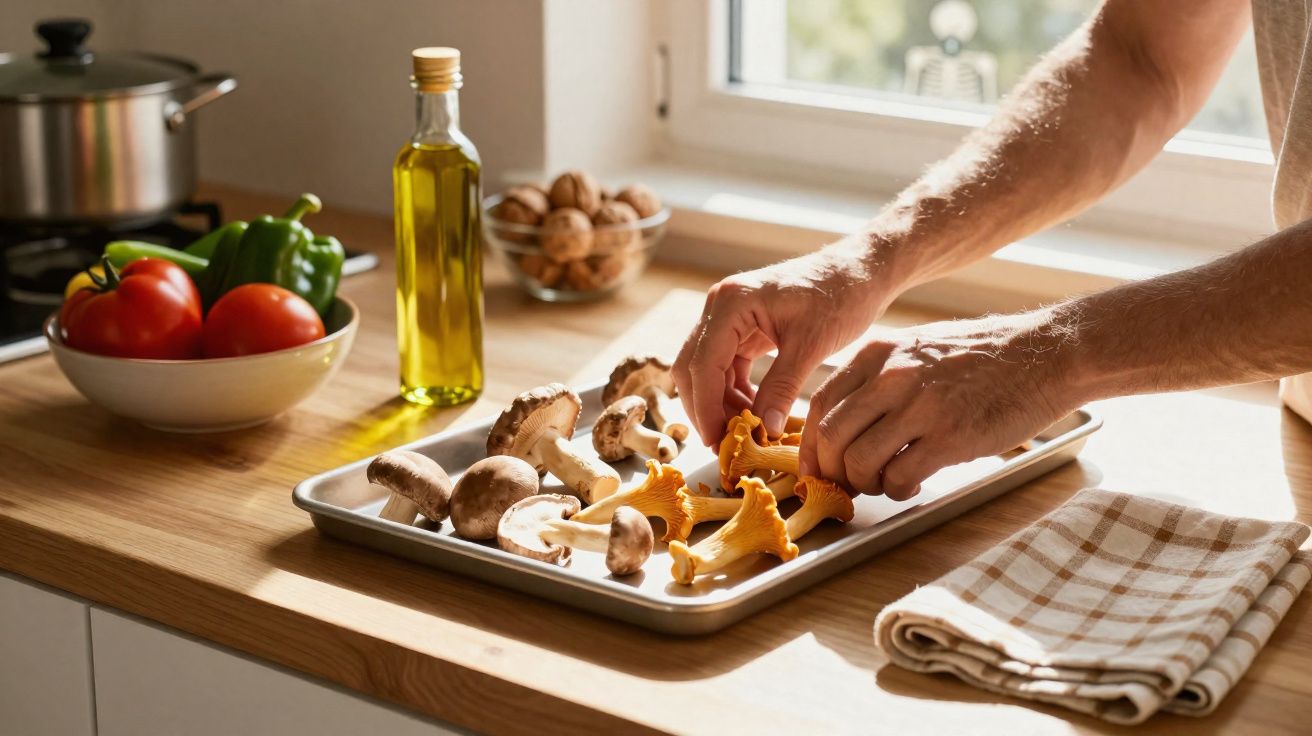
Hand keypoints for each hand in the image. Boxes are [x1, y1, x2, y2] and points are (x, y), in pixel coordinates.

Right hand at [673, 239, 893, 444]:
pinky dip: (734, 392)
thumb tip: (766, 430)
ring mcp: (728, 317)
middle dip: (705, 408)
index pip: (702, 365)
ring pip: (706, 370)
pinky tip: (755, 413)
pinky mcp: (742, 328)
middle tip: (726, 445)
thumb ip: (783, 388)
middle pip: (692, 367)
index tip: (718, 441)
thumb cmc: (840, 295)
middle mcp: (720, 307)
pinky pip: (726, 367)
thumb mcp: (812, 345)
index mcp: (731, 303)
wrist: (859, 271)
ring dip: (720, 403)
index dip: (705, 408)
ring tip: (744, 433)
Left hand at [799, 310, 1077, 499]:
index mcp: (877, 353)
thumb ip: (877, 378)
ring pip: (859, 461)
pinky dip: (896, 490)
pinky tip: (911, 484)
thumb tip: (843, 422)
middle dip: (832, 471)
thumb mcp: (916, 348)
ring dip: (865, 484)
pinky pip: (899, 476)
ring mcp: (920, 406)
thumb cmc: (981, 357)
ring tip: (884, 483)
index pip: (821, 405)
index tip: (817, 468)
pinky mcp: (950, 436)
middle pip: (832, 437)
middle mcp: (891, 377)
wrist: (1044, 354)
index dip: (812, 446)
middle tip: (847, 485)